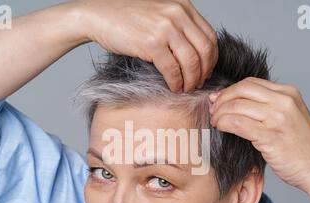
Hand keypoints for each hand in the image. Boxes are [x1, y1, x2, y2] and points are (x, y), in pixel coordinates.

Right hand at [75, 0, 217, 91]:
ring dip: (191, 80)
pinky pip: (172, 69)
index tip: (206, 70)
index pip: (209, 36)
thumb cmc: (126, 17)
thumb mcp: (159, 13)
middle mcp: (177, 14)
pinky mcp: (151, 43)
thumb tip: (195, 53)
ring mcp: (165, 28)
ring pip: (191, 61)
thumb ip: (178, 25)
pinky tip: (173, 86)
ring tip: (186, 88)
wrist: (98, 15)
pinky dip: (176, 82)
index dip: (211, 58)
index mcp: (182, 6)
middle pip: (204, 50)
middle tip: (198, 83)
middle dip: (204, 71)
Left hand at [209, 77, 309, 193]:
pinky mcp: (271, 136)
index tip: (218, 100)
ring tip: (215, 122)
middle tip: (213, 111)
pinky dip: (224, 123)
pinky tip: (221, 128)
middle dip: (222, 99)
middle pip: (241, 90)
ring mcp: (278, 118)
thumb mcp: (288, 118)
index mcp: (289, 93)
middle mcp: (284, 101)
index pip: (250, 83)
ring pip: (236, 106)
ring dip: (220, 113)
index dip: (229, 91)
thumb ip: (267, 108)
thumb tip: (235, 103)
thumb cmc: (301, 148)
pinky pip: (238, 123)